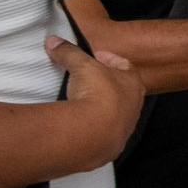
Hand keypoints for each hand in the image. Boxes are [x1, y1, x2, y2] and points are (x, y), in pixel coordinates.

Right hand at [51, 36, 144, 165]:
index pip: (125, 66)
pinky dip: (95, 127)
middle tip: (90, 79)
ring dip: (102, 108)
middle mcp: (134, 106)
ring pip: (116, 114)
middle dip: (107, 84)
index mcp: (133, 83)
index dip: (110, 59)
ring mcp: (125, 128)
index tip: (96, 56)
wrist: (95, 133)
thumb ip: (69, 52)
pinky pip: (104, 133)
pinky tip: (82, 125)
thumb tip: (53, 41)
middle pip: (123, 91)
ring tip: (84, 103)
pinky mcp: (112, 146)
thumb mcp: (82, 66)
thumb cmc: (98, 93)